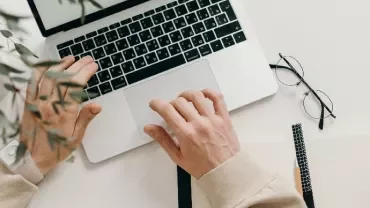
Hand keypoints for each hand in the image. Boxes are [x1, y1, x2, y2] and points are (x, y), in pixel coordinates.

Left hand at [20, 56, 101, 174]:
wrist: (31, 158)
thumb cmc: (56, 149)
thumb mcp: (76, 138)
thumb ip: (85, 119)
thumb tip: (97, 105)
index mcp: (64, 113)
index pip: (76, 86)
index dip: (85, 73)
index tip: (93, 66)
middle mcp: (50, 105)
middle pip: (64, 78)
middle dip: (78, 66)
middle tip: (87, 59)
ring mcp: (37, 102)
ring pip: (49, 77)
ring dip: (61, 65)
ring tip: (71, 58)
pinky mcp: (28, 102)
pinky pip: (33, 82)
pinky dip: (41, 71)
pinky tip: (49, 65)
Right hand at [144, 89, 239, 178]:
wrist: (225, 172)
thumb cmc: (203, 167)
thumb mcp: (178, 156)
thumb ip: (163, 140)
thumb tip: (149, 128)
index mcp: (186, 134)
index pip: (167, 110)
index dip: (157, 104)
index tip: (154, 104)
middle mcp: (199, 124)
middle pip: (179, 102)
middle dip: (170, 103)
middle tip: (170, 109)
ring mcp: (213, 120)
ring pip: (197, 96)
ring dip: (186, 95)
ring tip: (184, 99)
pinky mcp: (224, 118)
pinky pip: (217, 98)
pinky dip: (209, 92)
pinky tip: (203, 94)